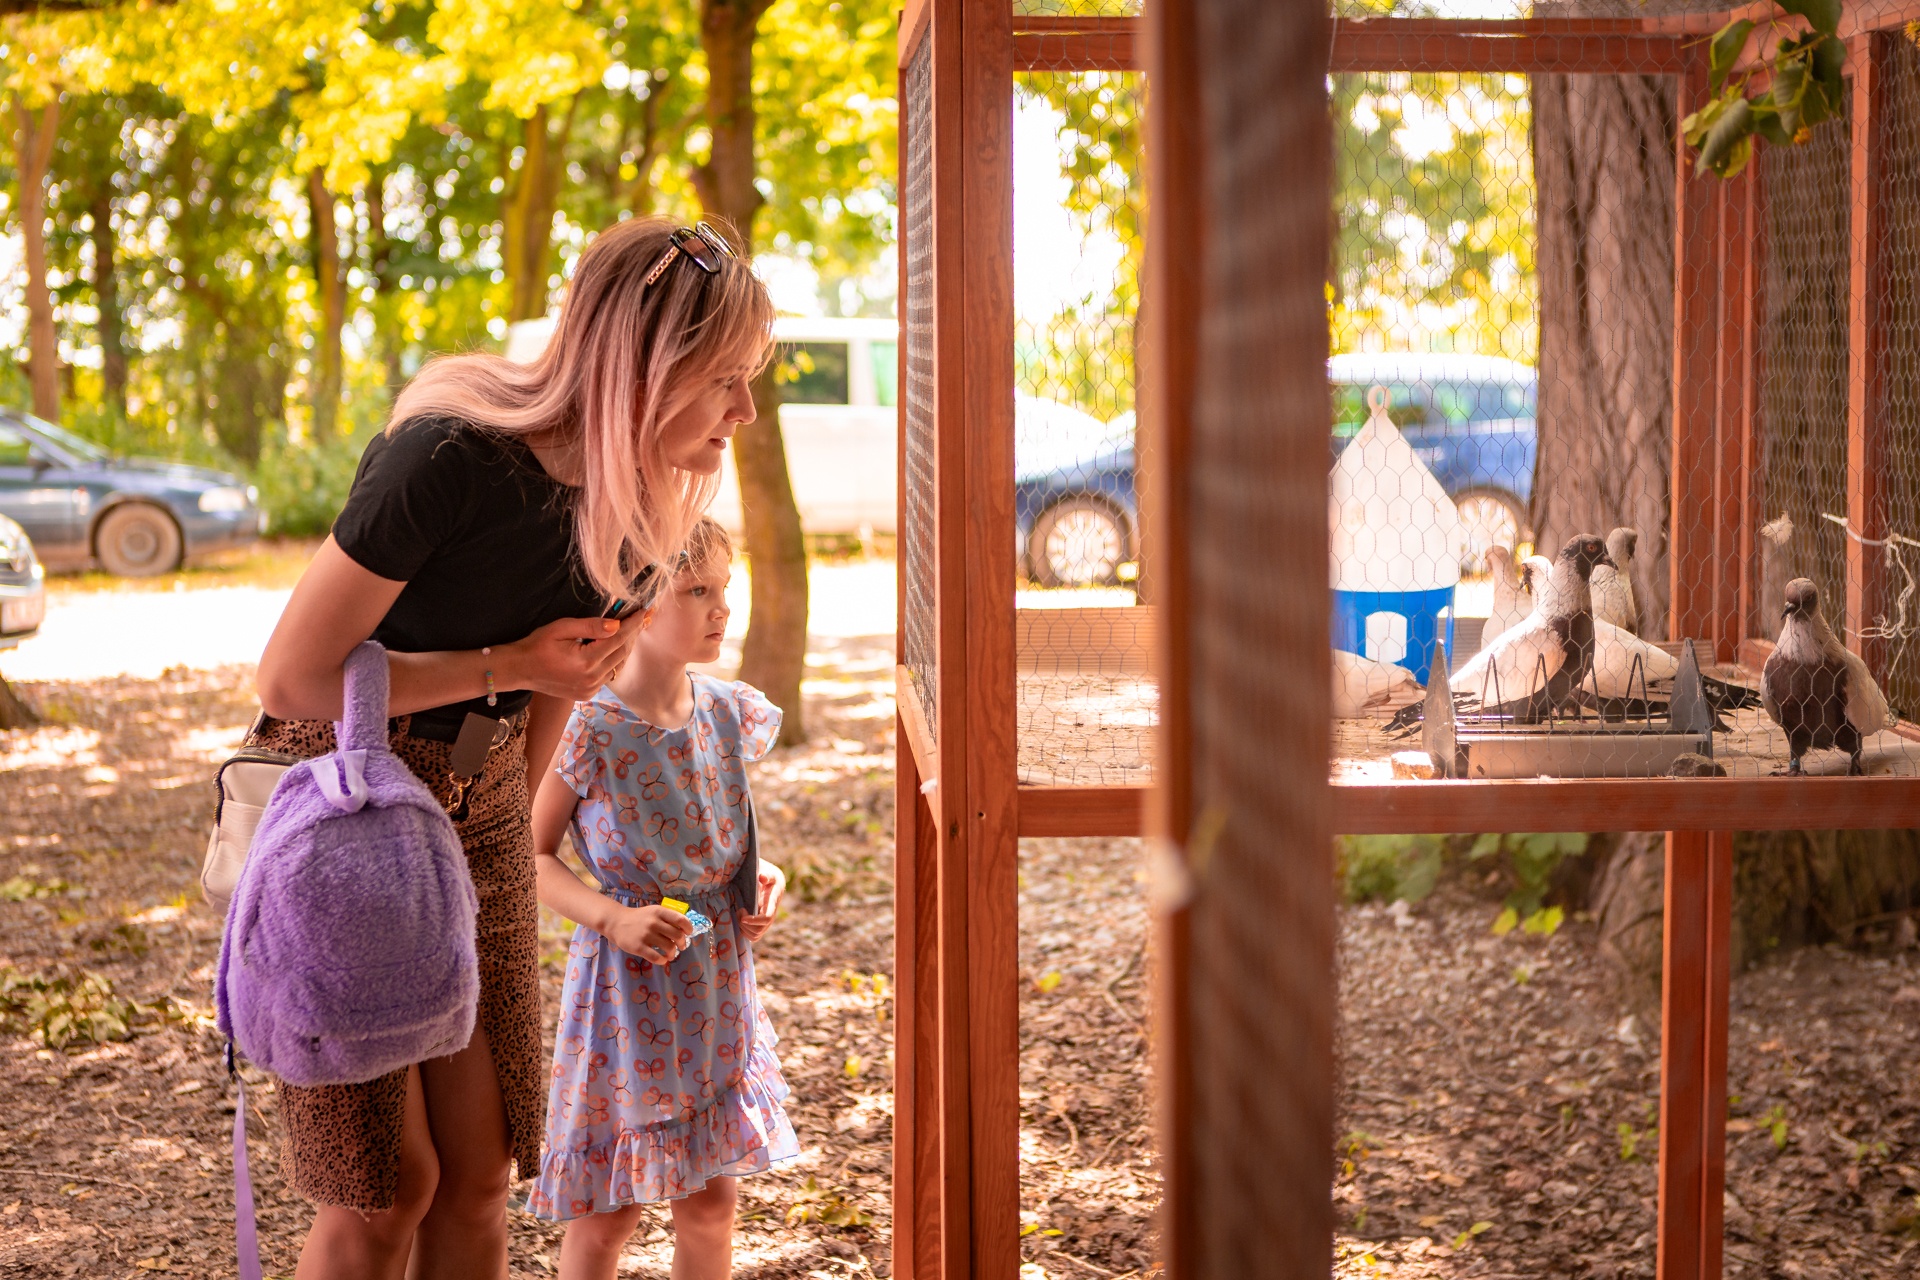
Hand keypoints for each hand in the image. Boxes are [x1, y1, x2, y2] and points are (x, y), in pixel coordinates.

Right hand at [499, 615, 637, 701]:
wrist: (520, 670)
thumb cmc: (537, 645)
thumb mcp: (561, 628)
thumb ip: (590, 626)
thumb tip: (616, 624)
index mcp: (586, 662)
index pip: (618, 639)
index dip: (632, 624)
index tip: (643, 611)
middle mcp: (592, 679)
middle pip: (622, 653)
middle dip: (632, 634)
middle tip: (640, 618)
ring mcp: (591, 689)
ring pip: (618, 665)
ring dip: (624, 647)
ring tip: (630, 630)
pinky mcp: (588, 694)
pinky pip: (608, 675)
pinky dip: (614, 660)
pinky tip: (613, 648)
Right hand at [602, 904, 692, 965]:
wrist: (616, 922)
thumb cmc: (639, 918)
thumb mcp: (653, 911)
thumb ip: (667, 917)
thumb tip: (685, 929)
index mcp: (659, 912)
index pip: (680, 919)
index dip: (688, 928)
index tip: (688, 933)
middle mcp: (653, 922)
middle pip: (677, 935)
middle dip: (682, 943)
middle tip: (681, 946)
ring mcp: (646, 935)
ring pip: (669, 947)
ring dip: (673, 953)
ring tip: (671, 955)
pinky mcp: (638, 947)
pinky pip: (656, 957)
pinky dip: (663, 960)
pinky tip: (662, 959)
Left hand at [739, 860, 784, 942]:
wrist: (774, 884)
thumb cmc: (770, 877)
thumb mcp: (770, 873)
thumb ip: (766, 875)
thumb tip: (762, 877)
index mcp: (772, 904)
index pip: (766, 918)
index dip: (754, 920)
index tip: (743, 917)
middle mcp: (771, 916)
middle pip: (759, 930)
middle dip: (745, 924)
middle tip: (739, 910)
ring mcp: (766, 923)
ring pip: (755, 935)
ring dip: (744, 929)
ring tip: (739, 914)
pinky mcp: (761, 926)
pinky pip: (754, 937)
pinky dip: (745, 932)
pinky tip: (741, 920)